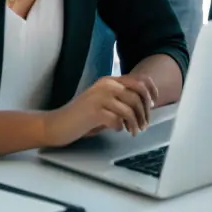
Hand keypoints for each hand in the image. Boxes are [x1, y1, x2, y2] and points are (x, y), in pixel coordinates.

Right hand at [43, 74, 158, 146]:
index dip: (151, 91)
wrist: (58, 124)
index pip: (138, 80)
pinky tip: (117, 130)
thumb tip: (143, 106)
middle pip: (137, 94)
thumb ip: (119, 99)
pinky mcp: (94, 111)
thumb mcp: (102, 101)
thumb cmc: (82, 116)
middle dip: (145, 111)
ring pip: (129, 108)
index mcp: (109, 80)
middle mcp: (106, 85)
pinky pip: (117, 120)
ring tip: (134, 132)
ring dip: (135, 123)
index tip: (153, 104)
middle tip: (144, 124)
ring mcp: (99, 97)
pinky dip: (121, 127)